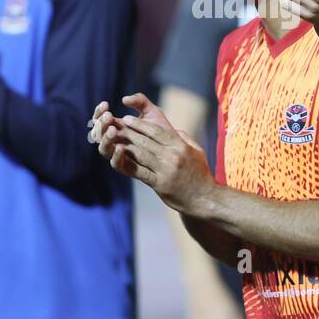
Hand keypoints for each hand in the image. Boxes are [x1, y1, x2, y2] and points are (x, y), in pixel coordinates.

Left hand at [89, 93, 214, 212]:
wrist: (204, 198)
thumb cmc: (200, 174)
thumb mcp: (196, 151)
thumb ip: (184, 138)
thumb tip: (172, 129)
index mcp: (180, 146)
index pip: (157, 131)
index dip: (140, 124)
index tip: (127, 119)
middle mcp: (172, 157)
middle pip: (146, 141)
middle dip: (128, 132)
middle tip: (114, 126)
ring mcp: (165, 171)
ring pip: (140, 154)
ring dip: (125, 145)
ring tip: (113, 139)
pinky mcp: (159, 184)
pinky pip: (140, 171)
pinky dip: (127, 163)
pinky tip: (118, 157)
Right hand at [89, 93, 181, 174]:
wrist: (177, 151)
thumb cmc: (162, 130)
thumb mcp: (152, 112)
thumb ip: (140, 101)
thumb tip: (124, 100)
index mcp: (117, 127)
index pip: (100, 119)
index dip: (99, 111)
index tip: (105, 104)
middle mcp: (115, 141)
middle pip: (98, 134)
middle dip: (101, 124)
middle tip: (109, 116)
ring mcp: (119, 155)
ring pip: (104, 149)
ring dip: (106, 139)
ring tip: (113, 129)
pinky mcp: (127, 167)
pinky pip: (115, 164)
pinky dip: (115, 156)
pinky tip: (120, 147)